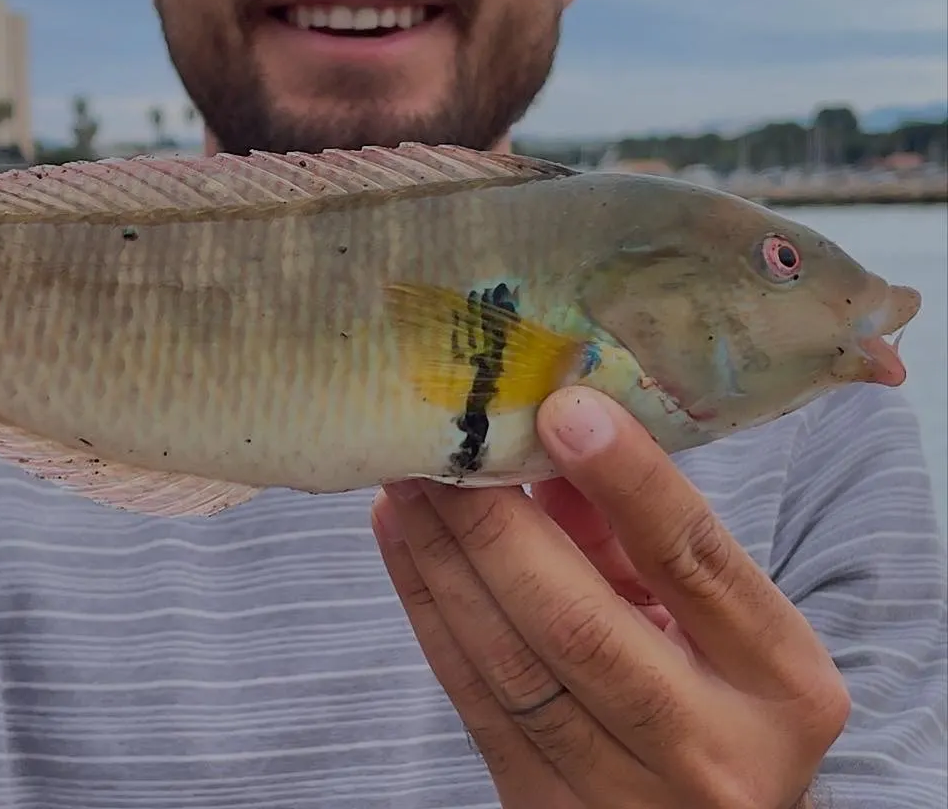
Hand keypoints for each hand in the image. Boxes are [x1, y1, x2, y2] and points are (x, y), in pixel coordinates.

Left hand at [370, 387, 848, 808]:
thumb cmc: (716, 692)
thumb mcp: (720, 619)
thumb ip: (639, 537)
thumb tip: (547, 442)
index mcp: (781, 682)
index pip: (694, 561)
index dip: (625, 480)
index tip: (561, 408)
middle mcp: (712, 751)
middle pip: (579, 624)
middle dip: (494, 522)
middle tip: (442, 441)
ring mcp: (624, 797)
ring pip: (509, 665)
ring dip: (443, 557)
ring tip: (405, 477)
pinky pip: (471, 699)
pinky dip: (427, 606)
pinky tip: (399, 534)